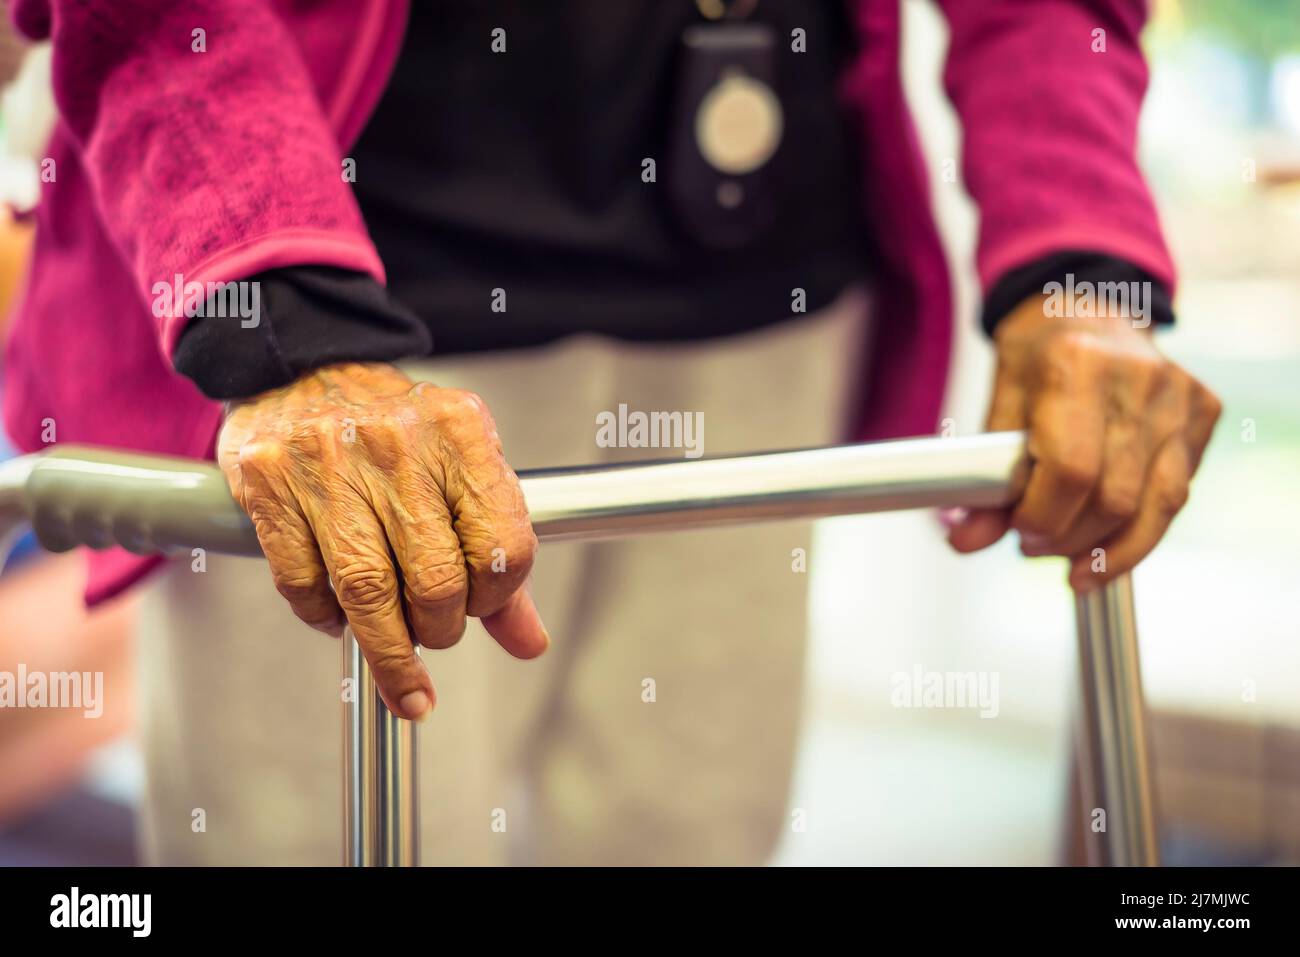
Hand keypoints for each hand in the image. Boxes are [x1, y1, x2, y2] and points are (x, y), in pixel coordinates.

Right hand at [217, 362, 547, 719]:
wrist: (301, 367)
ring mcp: (328, 461)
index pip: (503, 547)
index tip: (481, 606)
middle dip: (439, 629)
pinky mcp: (270, 482)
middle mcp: (398, 443)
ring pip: (367, 593)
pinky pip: (304, 584)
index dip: (497, 598)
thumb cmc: (394, 431)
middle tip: (434, 631)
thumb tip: (528, 643)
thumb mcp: (460, 470)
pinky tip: (339, 615)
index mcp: (461, 433)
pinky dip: (326, 619)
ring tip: (398, 664)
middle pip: (435, 581)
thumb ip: (497, 555)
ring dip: (388, 649)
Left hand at [947, 298, 1220, 590]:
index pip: (1071, 470)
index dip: (1042, 517)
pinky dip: (1140, 531)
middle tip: (1033, 544)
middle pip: (1113, 498)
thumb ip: (984, 477)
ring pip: (1155, 507)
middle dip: (1068, 538)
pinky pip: (1175, 494)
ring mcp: (1178, 396)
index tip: (1019, 532)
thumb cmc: (1036, 358)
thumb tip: (966, 541)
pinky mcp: (1202, 412)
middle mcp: (1138, 379)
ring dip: (1107, 548)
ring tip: (1069, 558)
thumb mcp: (998, 406)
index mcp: (1076, 365)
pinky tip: (1106, 544)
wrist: (1087, 306)